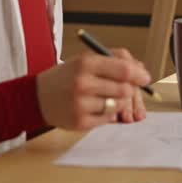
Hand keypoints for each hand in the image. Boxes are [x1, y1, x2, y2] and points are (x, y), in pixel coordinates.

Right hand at [36, 50, 150, 130]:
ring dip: (118, 101)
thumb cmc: (65, 77)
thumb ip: (114, 59)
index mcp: (85, 63)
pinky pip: (108, 118)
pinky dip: (107, 113)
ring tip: (106, 96)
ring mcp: (80, 105)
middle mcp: (82, 84)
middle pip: (124, 89)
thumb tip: (141, 70)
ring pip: (118, 105)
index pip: (123, 70)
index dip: (139, 74)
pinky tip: (95, 106)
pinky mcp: (80, 123)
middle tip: (124, 88)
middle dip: (129, 89)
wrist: (36, 97)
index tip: (145, 78)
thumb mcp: (85, 59)